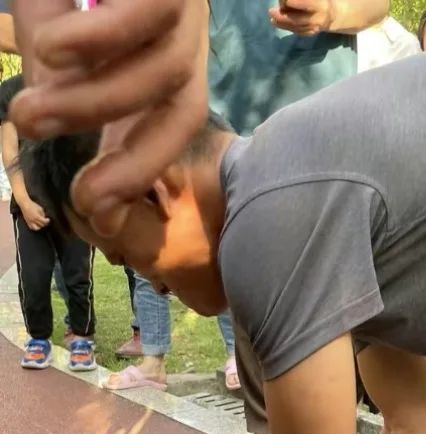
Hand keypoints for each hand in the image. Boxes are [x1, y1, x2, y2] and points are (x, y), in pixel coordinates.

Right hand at [11, 0, 208, 236]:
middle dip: (127, 158)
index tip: (92, 211)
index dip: (136, 171)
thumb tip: (47, 127)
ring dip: (92, 102)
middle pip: (178, 110)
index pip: (166, 126)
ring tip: (28, 106)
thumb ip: (56, 67)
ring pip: (161, 72)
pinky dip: (97, 39)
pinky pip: (149, 15)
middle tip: (72, 187)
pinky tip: (48, 47)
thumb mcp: (55, 24)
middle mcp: (187, 30)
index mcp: (165, 51)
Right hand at [20, 199, 49, 230]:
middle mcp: (33, 220)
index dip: (48, 221)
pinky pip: (31, 227)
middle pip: (42, 225)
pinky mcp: (27, 221)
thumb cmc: (32, 205)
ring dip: (40, 227)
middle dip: (45, 223)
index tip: (48, 219)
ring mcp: (30, 221)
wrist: (24, 204)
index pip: (45, 222)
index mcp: (37, 217)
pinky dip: (35, 228)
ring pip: (37, 228)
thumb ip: (43, 214)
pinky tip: (36, 225)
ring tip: (41, 224)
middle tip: (45, 221)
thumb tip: (44, 218)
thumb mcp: (40, 208)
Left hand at [269, 0, 335, 35]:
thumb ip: (302, 0)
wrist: (333, 13)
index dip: (291, 2)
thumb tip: (286, 1)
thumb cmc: (321, 0)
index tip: (284, 1)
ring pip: (296, 27)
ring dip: (282, 23)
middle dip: (282, 16)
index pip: (303, 3)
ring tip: (272, 19)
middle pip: (297, 19)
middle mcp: (318, 18)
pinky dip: (287, 27)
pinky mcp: (311, 33)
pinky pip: (297, 31)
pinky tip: (277, 23)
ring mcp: (315, 28)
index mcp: (320, 5)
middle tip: (271, 12)